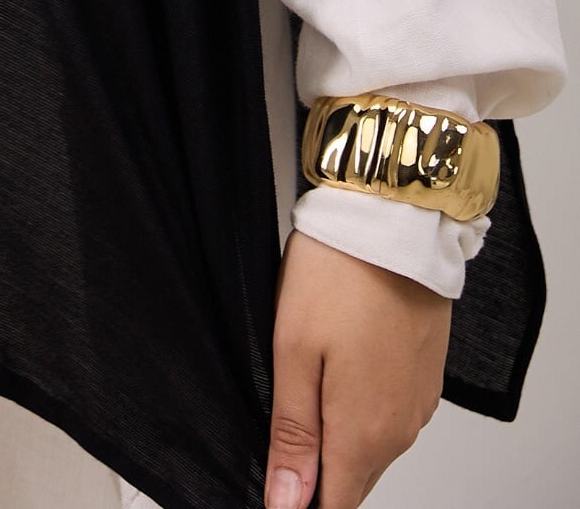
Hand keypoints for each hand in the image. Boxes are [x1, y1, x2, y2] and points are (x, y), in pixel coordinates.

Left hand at [263, 225, 451, 507]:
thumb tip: (287, 503)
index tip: (275, 478)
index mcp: (364, 435)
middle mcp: (400, 431)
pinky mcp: (426, 378)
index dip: (299, 501)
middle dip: (316, 471)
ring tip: (304, 386)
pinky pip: (390, 415)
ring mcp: (418, 405)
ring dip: (339, 436)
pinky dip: (363, 408)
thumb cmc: (337, 277)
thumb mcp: (294, 353)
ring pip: (371, 447)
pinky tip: (338, 369)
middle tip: (280, 427)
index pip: (334, 506)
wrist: (393, 222)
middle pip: (352, 480)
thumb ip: (292, 436)